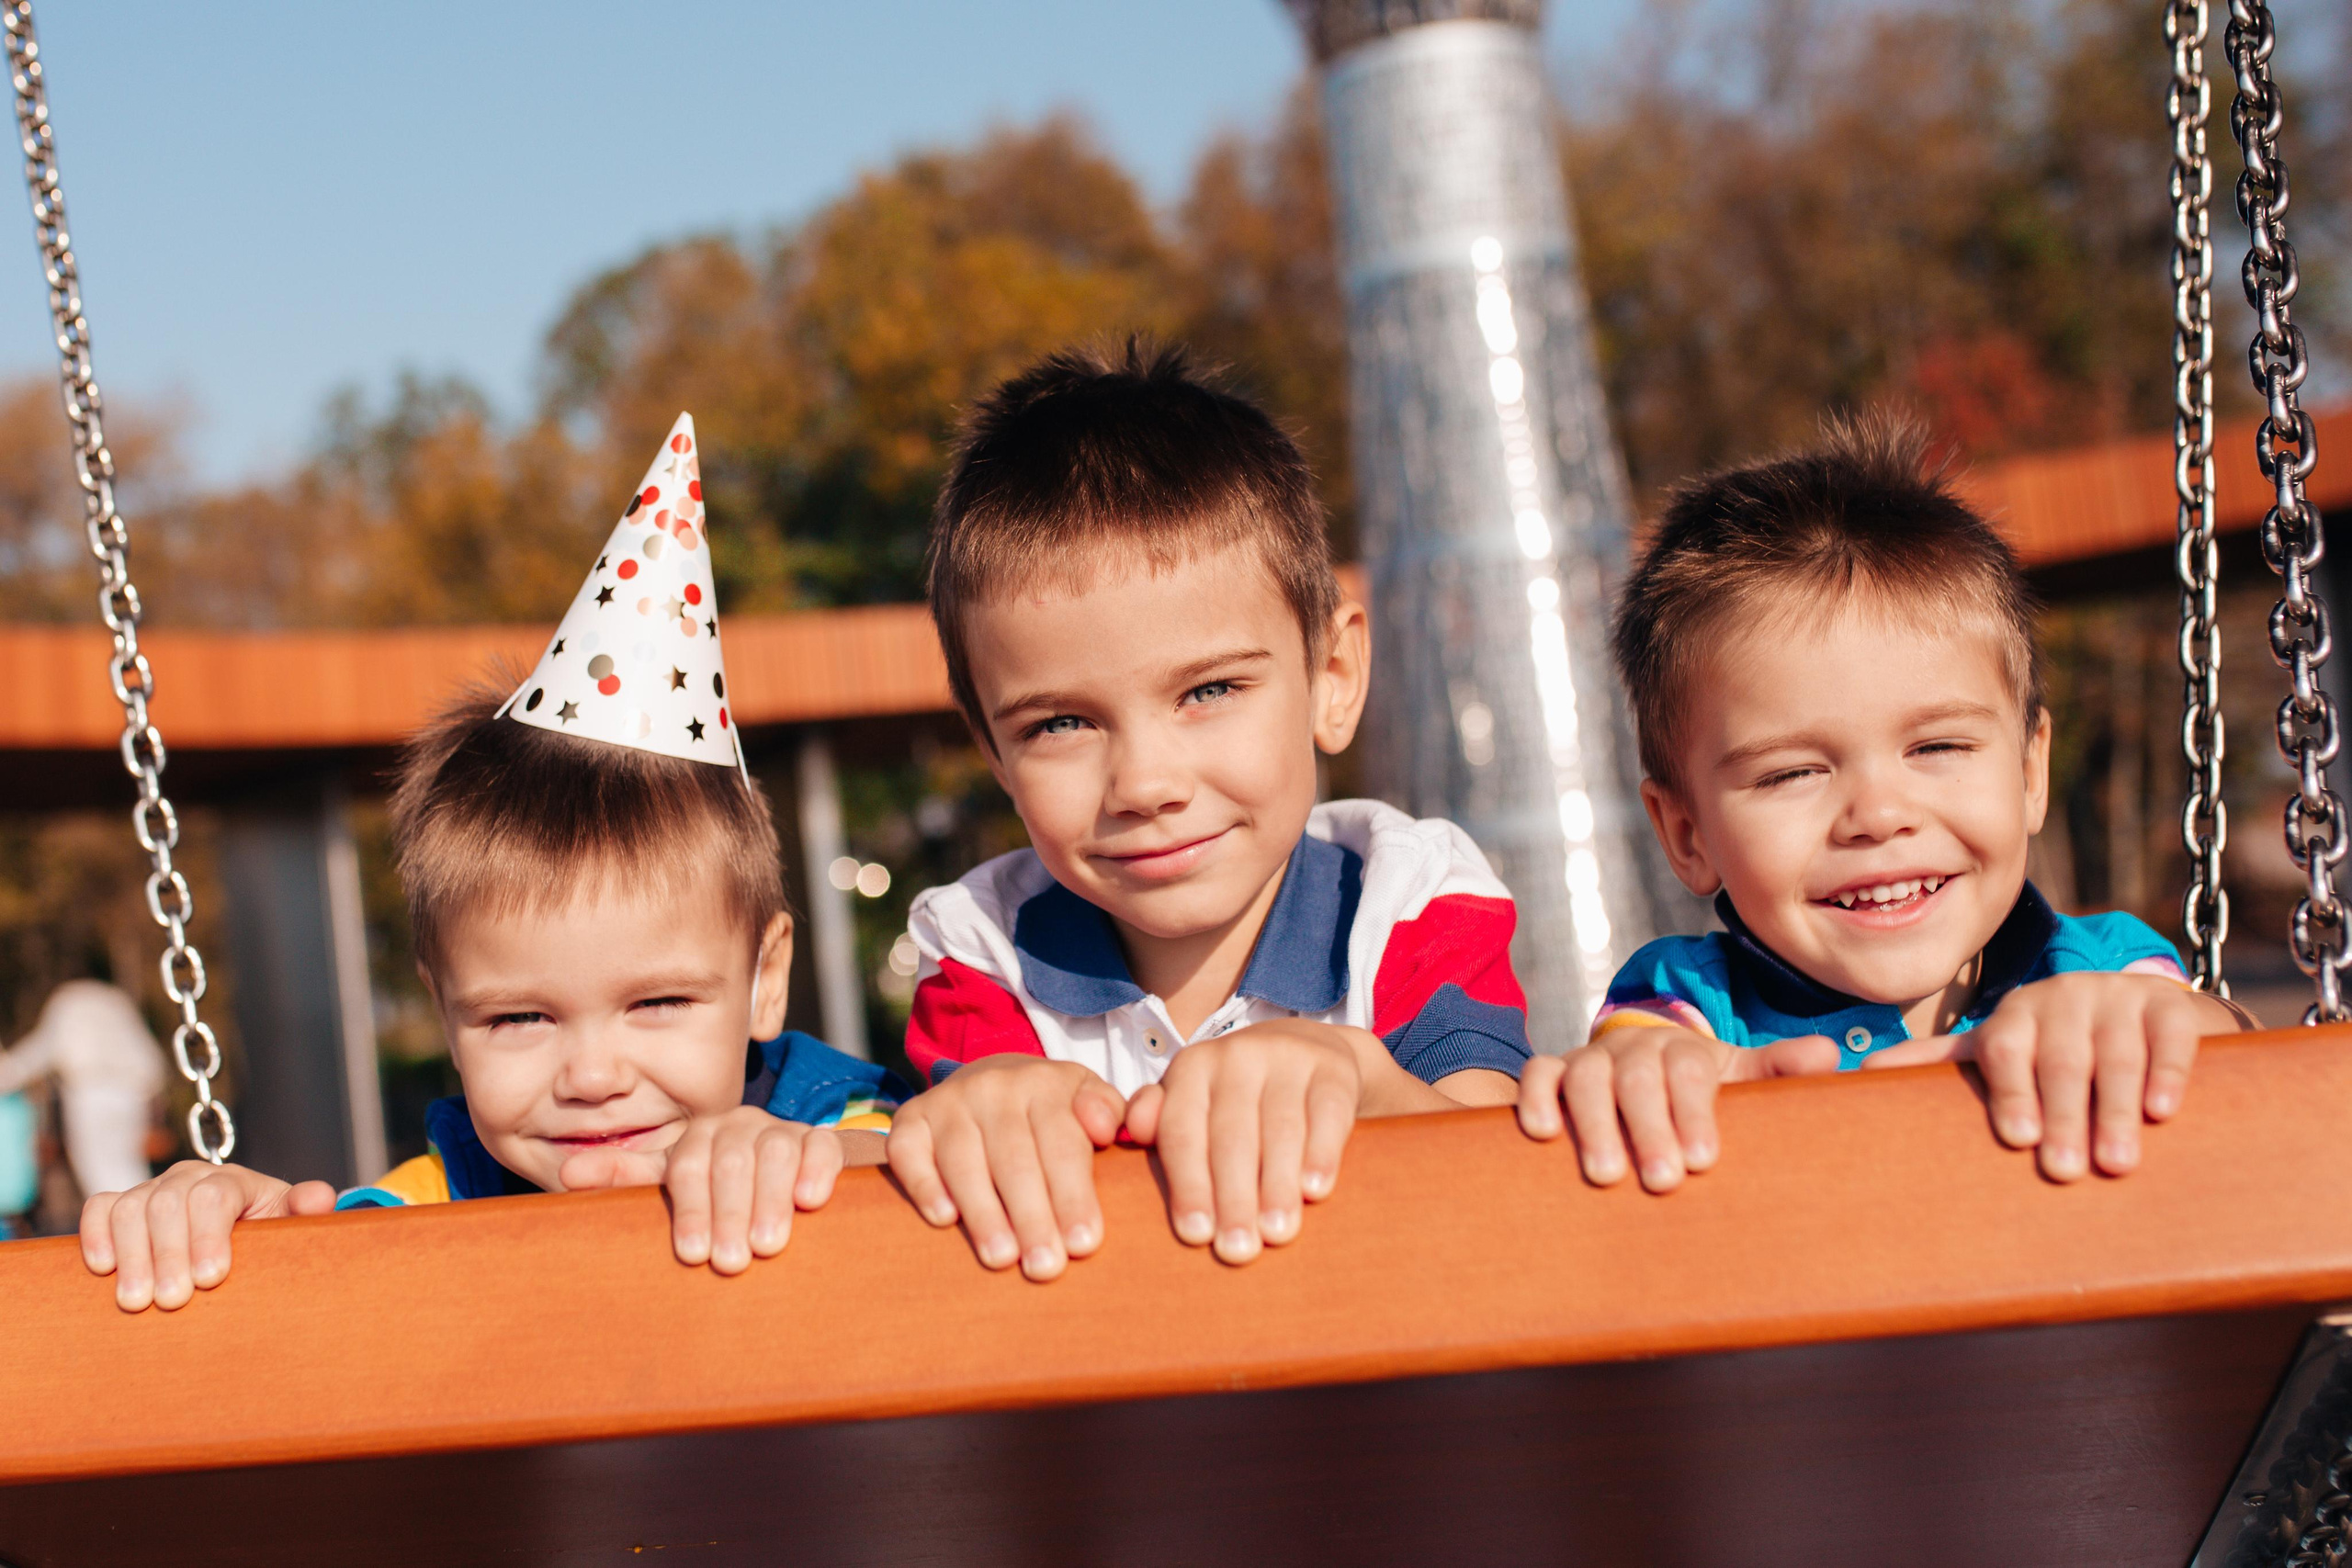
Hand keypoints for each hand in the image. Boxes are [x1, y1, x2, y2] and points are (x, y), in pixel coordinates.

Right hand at [80, 1161, 335, 1311]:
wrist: (236, 1239)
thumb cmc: (264, 1238)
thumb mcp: (289, 1228)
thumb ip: (305, 1213)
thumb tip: (320, 1199)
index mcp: (233, 1181)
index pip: (215, 1196)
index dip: (210, 1236)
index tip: (210, 1279)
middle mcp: (189, 1178)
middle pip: (168, 1204)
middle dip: (169, 1255)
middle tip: (172, 1300)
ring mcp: (152, 1190)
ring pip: (130, 1208)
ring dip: (132, 1256)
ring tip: (136, 1302)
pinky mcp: (120, 1206)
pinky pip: (99, 1208)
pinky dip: (96, 1234)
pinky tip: (104, 1268)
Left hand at [560, 1109, 851, 1272]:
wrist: (793, 1178)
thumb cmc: (722, 1192)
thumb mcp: (676, 1184)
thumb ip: (628, 1179)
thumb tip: (567, 1174)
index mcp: (697, 1139)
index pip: (686, 1167)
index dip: (689, 1211)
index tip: (690, 1255)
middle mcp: (737, 1127)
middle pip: (730, 1163)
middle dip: (728, 1214)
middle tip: (730, 1263)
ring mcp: (782, 1131)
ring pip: (774, 1154)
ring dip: (770, 1201)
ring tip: (768, 1246)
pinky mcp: (823, 1142)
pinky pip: (822, 1148)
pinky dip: (815, 1172)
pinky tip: (810, 1202)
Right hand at [885, 1055, 1123, 1280]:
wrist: (991, 1078)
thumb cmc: (1050, 1111)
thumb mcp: (1086, 1100)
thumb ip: (1106, 1111)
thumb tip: (1103, 1128)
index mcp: (1045, 1083)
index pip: (1062, 1144)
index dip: (1073, 1195)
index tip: (1084, 1244)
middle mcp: (994, 1087)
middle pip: (1014, 1159)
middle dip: (1032, 1216)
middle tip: (1045, 1267)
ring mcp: (948, 1101)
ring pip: (964, 1160)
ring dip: (983, 1212)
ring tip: (1001, 1258)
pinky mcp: (909, 1120)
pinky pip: (910, 1153)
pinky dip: (925, 1185)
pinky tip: (944, 1219)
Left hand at [1122, 1019, 1364, 1264]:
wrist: (1310, 1052)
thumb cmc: (1238, 1098)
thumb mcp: (1193, 1100)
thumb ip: (1157, 1119)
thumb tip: (1127, 1134)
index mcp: (1192, 1069)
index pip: (1182, 1132)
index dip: (1188, 1186)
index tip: (1194, 1236)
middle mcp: (1236, 1056)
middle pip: (1231, 1136)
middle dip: (1233, 1198)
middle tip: (1236, 1251)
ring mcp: (1287, 1058)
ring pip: (1280, 1129)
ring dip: (1277, 1185)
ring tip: (1277, 1233)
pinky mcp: (1333, 1069)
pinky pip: (1327, 1114)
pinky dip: (1321, 1154)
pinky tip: (1316, 1191)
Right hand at [1516, 1026, 1839, 1191]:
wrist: (1643, 1073)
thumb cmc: (1695, 1093)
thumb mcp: (1739, 1080)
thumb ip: (1778, 1072)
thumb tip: (1829, 1056)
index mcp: (1685, 1051)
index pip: (1691, 1073)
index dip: (1695, 1113)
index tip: (1704, 1161)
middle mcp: (1635, 1050)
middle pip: (1639, 1077)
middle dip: (1650, 1128)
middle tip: (1663, 1181)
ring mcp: (1590, 1059)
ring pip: (1585, 1077)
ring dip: (1593, 1124)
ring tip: (1606, 1175)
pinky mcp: (1553, 1072)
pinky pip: (1536, 1074)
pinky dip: (1535, 1097)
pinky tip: (1542, 1133)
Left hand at [1861, 972, 2234, 1179]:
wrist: (2142, 1010)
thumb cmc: (2056, 1046)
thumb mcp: (2000, 1049)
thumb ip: (1942, 1062)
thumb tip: (1865, 1075)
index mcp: (2014, 1016)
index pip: (2003, 1050)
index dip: (2010, 1093)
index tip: (2017, 1138)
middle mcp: (2061, 998)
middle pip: (2059, 1061)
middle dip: (2062, 1117)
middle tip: (2063, 1172)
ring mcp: (2116, 998)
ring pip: (2114, 1055)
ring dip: (2113, 1110)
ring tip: (2115, 1163)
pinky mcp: (2168, 1006)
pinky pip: (2169, 1038)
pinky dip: (2166, 1074)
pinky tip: (2163, 1112)